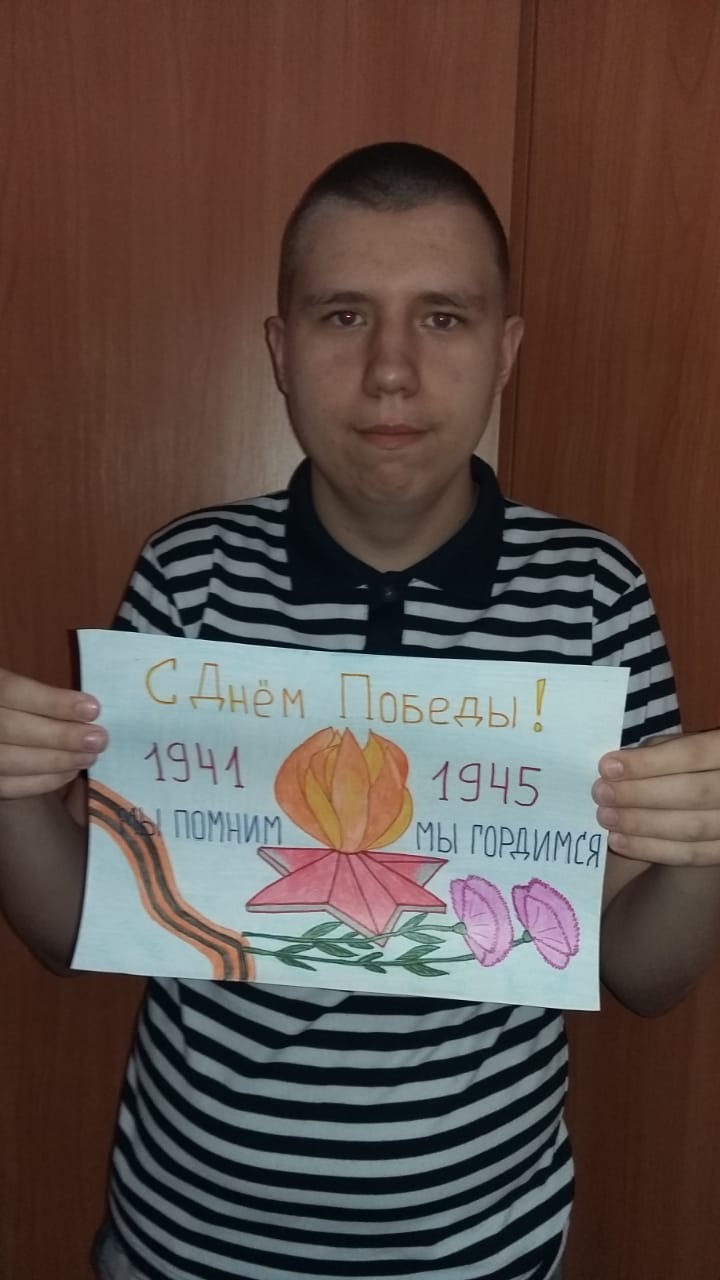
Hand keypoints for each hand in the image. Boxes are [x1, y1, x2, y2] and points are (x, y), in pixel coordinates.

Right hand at [0, 668, 107, 799]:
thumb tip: (87, 710)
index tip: (93, 708)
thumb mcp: (12, 686)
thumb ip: (39, 695)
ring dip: (56, 761)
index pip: (13, 691)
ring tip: (90, 756)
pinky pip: (7, 787)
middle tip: (99, 739)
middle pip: (12, 729)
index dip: (53, 702)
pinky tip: (69, 772)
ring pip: (9, 761)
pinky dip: (42, 782)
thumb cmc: (9, 704)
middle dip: (60, 736)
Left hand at [593, 730, 719, 864]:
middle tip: (601, 794)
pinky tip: (619, 842)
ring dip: (642, 824)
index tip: (607, 767)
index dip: (649, 762)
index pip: (693, 754)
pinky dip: (653, 850)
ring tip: (606, 817)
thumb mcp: (680, 746)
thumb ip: (657, 752)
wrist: (713, 800)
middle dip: (641, 794)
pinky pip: (693, 855)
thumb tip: (617, 767)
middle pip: (694, 793)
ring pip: (693, 828)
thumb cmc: (689, 765)